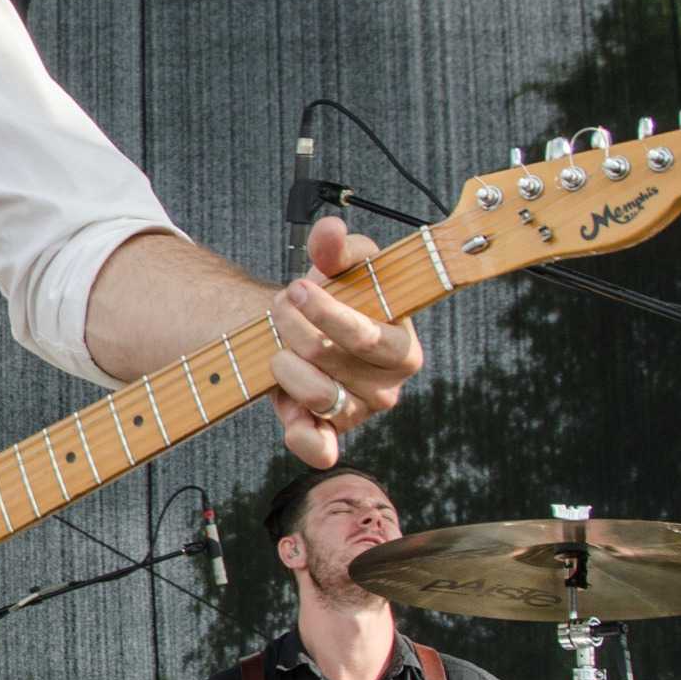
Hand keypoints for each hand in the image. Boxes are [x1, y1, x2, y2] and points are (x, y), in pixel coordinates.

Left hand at [266, 215, 425, 467]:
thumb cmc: (333, 299)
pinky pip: (319, 448)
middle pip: (327, 358)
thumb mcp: (337, 267)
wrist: (304, 333)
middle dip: (292, 326)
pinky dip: (301, 435)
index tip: (297, 288)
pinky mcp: (330, 436)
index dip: (327, 313)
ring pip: (314, 393)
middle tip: (281, 307)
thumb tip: (331, 231)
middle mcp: (387, 385)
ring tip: (278, 344)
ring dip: (282, 362)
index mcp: (402, 346)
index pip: (367, 336)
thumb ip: (336, 247)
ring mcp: (358, 412)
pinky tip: (287, 410)